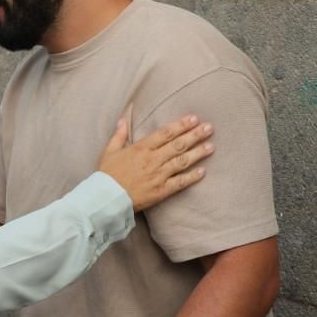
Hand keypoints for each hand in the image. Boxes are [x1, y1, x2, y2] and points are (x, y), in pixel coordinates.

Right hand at [96, 114, 213, 211]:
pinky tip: (203, 171)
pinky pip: (180, 183)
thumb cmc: (106, 174)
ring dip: (198, 153)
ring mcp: (158, 176)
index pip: (166, 133)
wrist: (105, 198)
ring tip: (211, 146)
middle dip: (195, 135)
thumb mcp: (109, 150)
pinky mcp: (161, 191)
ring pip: (182, 161)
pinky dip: (192, 177)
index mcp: (141, 148)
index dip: (181, 125)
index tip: (194, 118)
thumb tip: (124, 118)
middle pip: (178, 145)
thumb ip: (119, 134)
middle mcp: (152, 160)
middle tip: (209, 128)